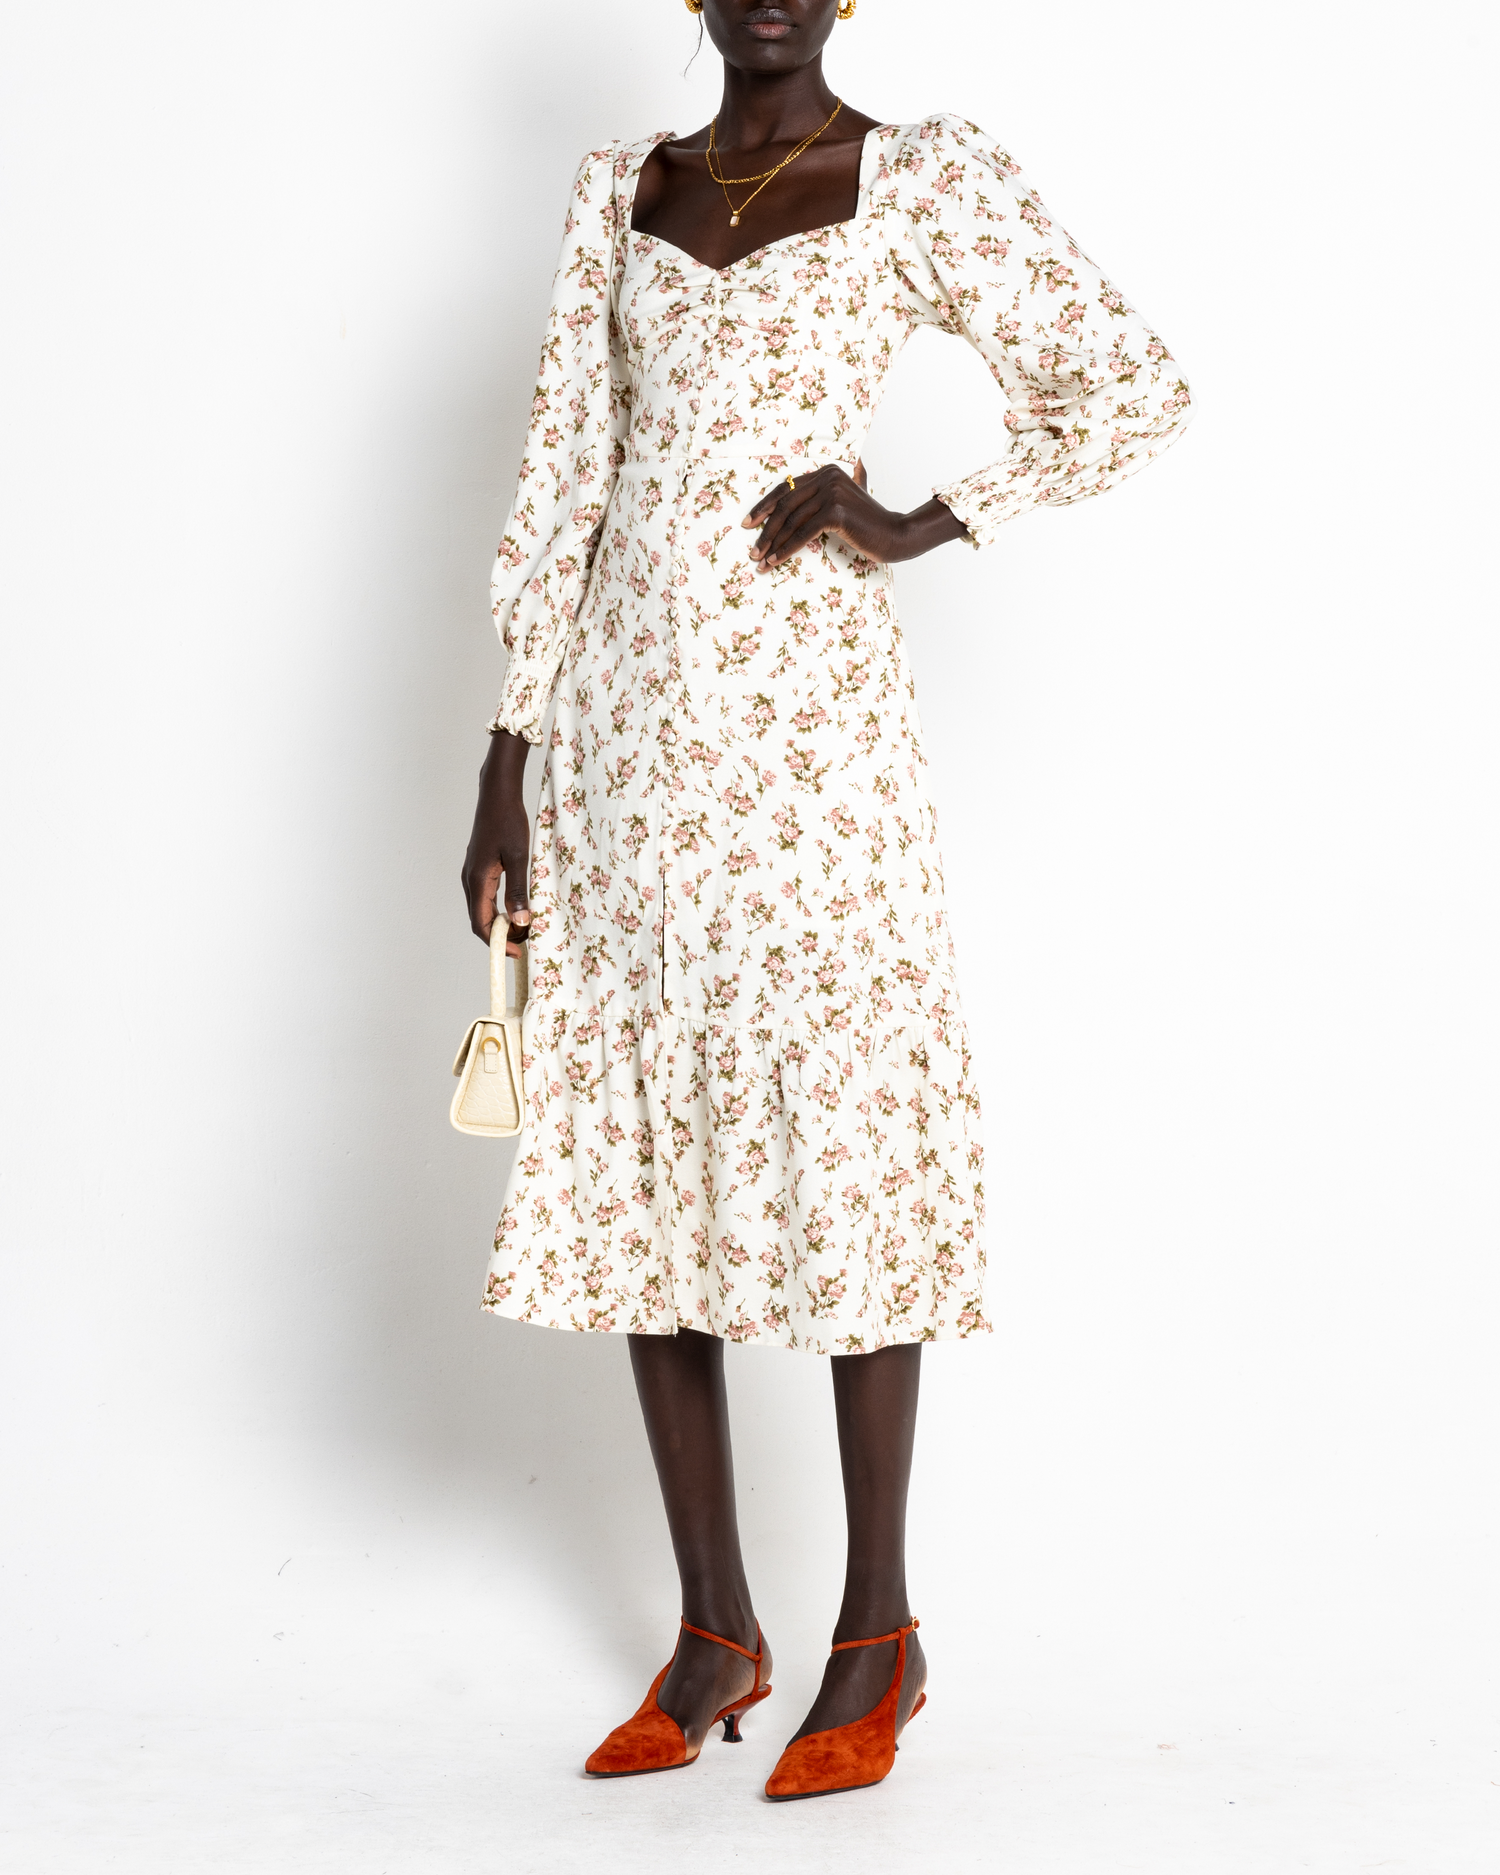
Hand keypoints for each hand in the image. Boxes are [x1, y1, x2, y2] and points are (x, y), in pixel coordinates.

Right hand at [462, 729, 532, 953]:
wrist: (497, 794)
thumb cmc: (508, 821)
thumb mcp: (519, 857)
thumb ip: (518, 890)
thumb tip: (522, 921)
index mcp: (477, 880)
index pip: (481, 924)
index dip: (498, 943)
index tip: (518, 953)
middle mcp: (469, 880)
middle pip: (480, 920)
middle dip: (502, 936)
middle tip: (527, 942)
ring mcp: (472, 874)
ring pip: (482, 909)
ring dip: (501, 923)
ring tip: (525, 927)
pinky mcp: (478, 868)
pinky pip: (485, 897)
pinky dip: (499, 909)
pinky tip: (517, 908)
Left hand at [742, 461, 966, 568]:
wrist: (892, 534)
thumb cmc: (867, 523)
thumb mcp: (849, 498)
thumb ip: (837, 486)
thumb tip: (826, 480)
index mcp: (826, 471)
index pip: (786, 488)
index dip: (764, 506)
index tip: (749, 523)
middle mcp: (827, 476)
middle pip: (785, 504)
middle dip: (765, 529)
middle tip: (752, 549)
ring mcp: (832, 492)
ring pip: (791, 521)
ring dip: (772, 543)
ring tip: (760, 560)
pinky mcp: (836, 511)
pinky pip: (803, 533)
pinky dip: (786, 549)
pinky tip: (775, 561)